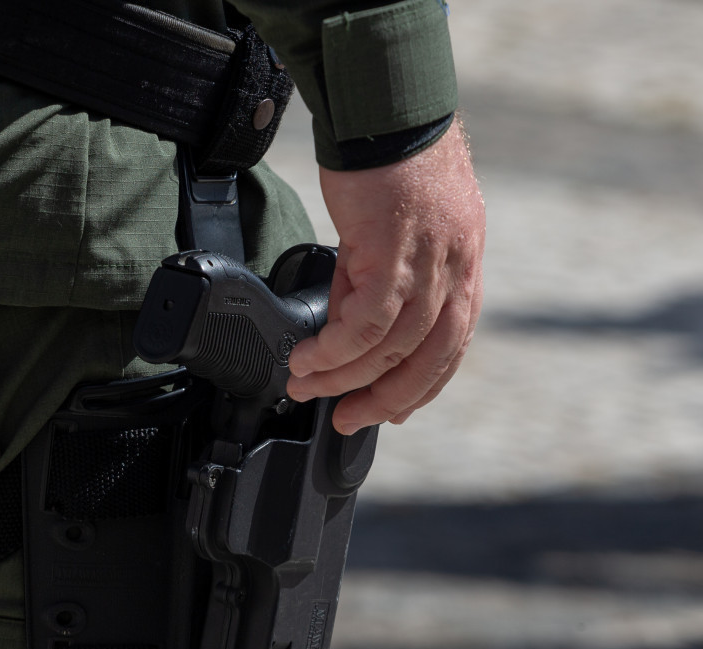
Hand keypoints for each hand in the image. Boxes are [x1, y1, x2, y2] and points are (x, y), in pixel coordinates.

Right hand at [286, 119, 484, 433]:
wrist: (387, 110)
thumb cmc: (391, 161)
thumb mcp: (395, 232)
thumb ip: (376, 280)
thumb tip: (345, 324)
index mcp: (463, 265)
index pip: (450, 345)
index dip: (419, 386)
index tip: (387, 410)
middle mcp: (457, 269)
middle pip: (430, 358)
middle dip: (386, 399)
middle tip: (347, 418)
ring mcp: (430, 263)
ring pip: (392, 347)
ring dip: (344, 376)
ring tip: (306, 386)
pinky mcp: (394, 252)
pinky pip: (365, 322)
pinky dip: (334, 349)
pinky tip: (308, 357)